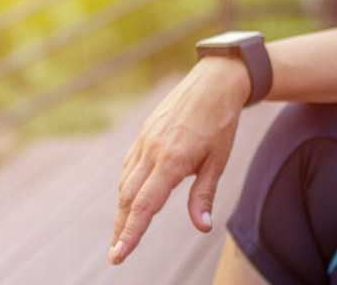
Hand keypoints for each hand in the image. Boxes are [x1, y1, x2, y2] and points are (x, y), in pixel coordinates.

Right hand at [109, 56, 249, 263]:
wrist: (213, 82)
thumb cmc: (220, 122)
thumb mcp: (219, 160)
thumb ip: (204, 194)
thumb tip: (202, 226)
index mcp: (171, 160)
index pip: (145, 205)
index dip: (131, 232)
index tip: (119, 254)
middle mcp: (152, 151)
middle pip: (128, 198)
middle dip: (121, 228)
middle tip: (116, 254)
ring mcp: (144, 142)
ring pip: (125, 183)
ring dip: (122, 211)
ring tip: (121, 234)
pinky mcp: (143, 135)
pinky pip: (129, 167)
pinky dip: (127, 188)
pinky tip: (130, 200)